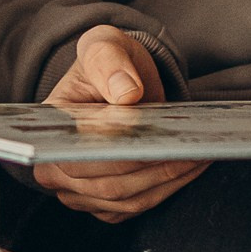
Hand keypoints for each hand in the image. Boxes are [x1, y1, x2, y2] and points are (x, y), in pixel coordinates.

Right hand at [31, 25, 202, 221]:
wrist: (119, 79)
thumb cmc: (106, 63)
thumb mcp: (103, 46)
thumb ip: (109, 63)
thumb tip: (127, 94)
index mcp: (50, 135)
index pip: (81, 159)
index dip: (120, 158)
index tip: (157, 147)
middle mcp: (56, 171)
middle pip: (109, 185)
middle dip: (155, 169)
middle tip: (192, 149)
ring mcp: (80, 192)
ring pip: (128, 199)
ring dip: (168, 180)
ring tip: (200, 155)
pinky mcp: (105, 203)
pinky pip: (138, 205)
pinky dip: (167, 189)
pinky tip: (191, 166)